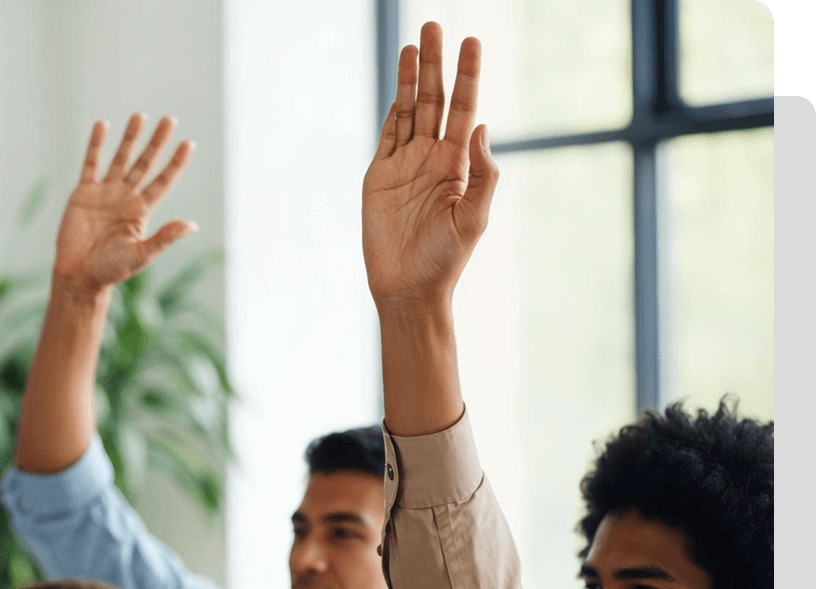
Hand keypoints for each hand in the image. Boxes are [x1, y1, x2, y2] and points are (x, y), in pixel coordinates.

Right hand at [53, 114, 196, 296]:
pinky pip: (91, 163)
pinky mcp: (83, 193)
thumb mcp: (141, 254)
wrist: (79, 275)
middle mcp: (126, 197)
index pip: (163, 181)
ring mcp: (105, 193)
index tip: (189, 143)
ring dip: (130, 138)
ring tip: (140, 116)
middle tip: (169, 120)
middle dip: (157, 142)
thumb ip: (165, 237)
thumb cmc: (111, 270)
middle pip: (145, 163)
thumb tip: (192, 225)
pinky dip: (96, 145)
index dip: (175, 163)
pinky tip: (102, 125)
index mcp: (141, 211)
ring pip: (121, 158)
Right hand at [362, 24, 498, 308]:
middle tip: (436, 25)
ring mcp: (404, 166)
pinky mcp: (379, 177)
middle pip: (435, 100)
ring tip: (415, 42)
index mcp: (458, 166)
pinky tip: (399, 85)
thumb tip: (482, 127)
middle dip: (436, 64)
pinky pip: (386, 135)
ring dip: (411, 78)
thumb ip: (482, 175)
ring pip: (408, 110)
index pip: (465, 109)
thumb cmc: (446, 260)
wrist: (408, 288)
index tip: (472, 43)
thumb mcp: (473, 218)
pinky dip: (391, 109)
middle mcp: (432, 159)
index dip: (469, 76)